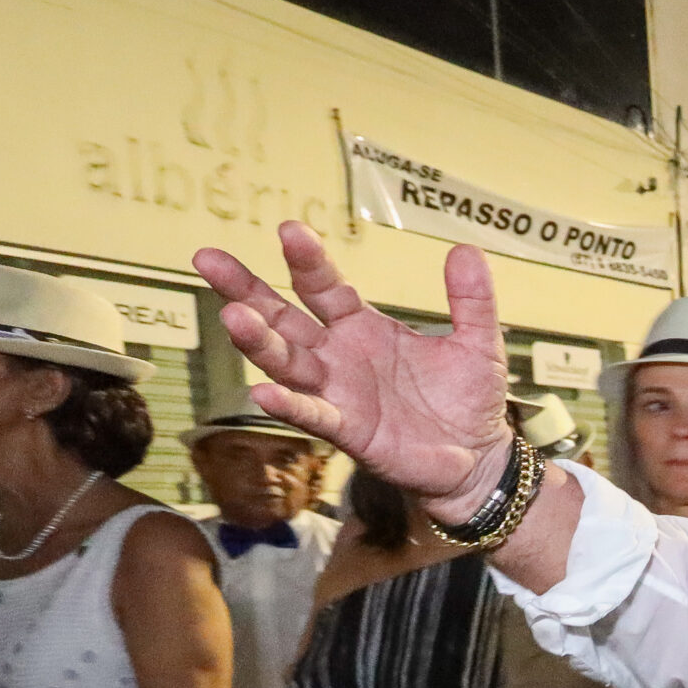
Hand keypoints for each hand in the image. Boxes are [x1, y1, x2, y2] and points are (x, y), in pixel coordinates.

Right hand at [193, 222, 513, 517]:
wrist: (479, 458)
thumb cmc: (469, 400)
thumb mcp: (478, 343)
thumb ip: (472, 299)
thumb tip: (466, 248)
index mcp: (362, 327)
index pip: (323, 286)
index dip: (306, 260)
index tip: (288, 229)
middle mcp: (338, 356)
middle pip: (282, 318)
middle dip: (246, 290)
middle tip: (209, 259)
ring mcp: (338, 393)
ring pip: (287, 363)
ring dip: (259, 342)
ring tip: (233, 317)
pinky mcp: (349, 431)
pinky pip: (312, 415)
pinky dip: (289, 404)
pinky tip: (263, 392)